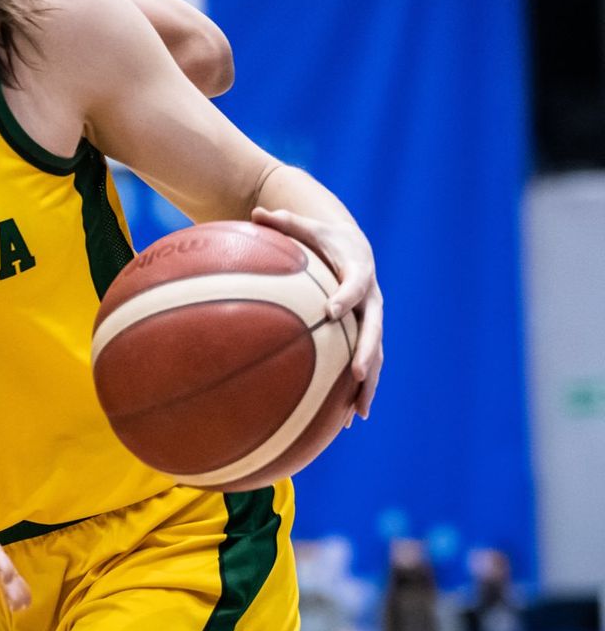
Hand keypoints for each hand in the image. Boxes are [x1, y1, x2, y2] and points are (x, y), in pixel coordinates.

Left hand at [253, 207, 383, 420]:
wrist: (352, 248)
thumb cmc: (322, 238)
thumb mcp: (305, 226)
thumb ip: (283, 222)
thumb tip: (254, 211)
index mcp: (358, 271)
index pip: (356, 284)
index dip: (347, 297)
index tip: (333, 311)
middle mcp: (371, 299)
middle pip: (374, 329)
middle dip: (366, 352)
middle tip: (357, 372)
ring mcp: (371, 321)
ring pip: (376, 355)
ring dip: (369, 384)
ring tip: (357, 412)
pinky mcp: (365, 336)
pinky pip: (364, 365)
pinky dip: (357, 390)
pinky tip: (346, 419)